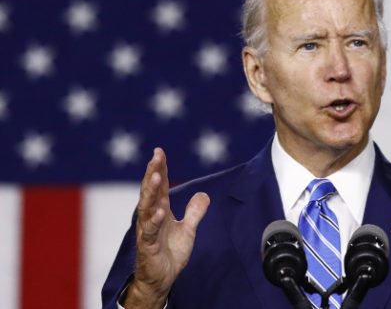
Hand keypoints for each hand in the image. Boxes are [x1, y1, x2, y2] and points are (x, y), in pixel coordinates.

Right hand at [124, 148, 209, 308]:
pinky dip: (155, 221)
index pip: (160, 186)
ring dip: (151, 192)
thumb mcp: (188, 230)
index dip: (160, 169)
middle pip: (151, 191)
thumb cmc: (170, 253)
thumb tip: (204, 194)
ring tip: (157, 176)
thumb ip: (195, 212)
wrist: (162, 279)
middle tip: (156, 156)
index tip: (159, 152)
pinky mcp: (148, 246)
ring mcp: (148, 231)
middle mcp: (151, 217)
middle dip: (153, 173)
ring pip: (147, 208)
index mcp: (160, 211)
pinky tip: (160, 211)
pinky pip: (150, 232)